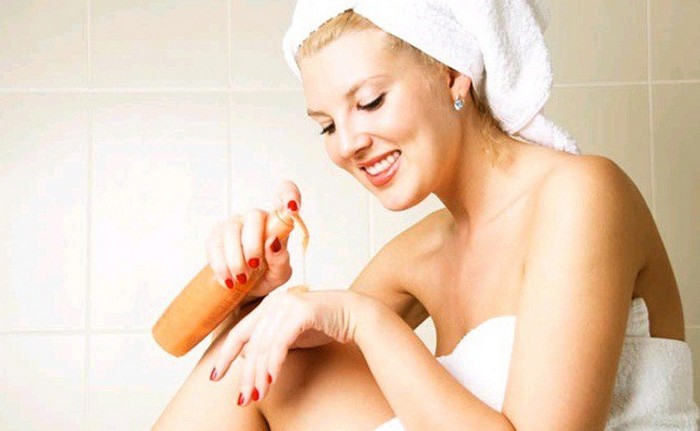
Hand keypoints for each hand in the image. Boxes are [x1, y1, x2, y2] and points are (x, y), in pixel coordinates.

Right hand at [205, 180, 300, 304]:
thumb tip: (273, 243)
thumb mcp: (279, 274)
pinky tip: (227, 279)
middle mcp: (255, 219)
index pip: (284, 195)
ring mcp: (234, 225)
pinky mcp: (215, 236)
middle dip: (253, 244)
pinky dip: (221, 265)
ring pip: (231, 230)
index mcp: (277, 223)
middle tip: (254, 267)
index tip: (292, 206)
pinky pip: (214, 244)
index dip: (290, 195)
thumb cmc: (266, 276)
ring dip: (235, 258)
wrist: (242, 291)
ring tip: (241, 279)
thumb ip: (281, 260)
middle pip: (254, 216)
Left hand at [209, 287, 367, 405]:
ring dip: (259, 374)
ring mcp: (287, 305)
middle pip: (250, 343)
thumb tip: (247, 360)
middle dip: (245, 374)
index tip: (215, 377)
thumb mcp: (290, 335)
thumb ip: (270, 343)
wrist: (354, 314)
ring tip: (257, 395)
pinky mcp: (301, 312)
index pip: (239, 333)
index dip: (225, 356)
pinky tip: (271, 380)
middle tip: (243, 398)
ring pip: (263, 345)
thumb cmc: (324, 325)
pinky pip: (280, 342)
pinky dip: (274, 363)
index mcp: (267, 306)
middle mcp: (274, 302)